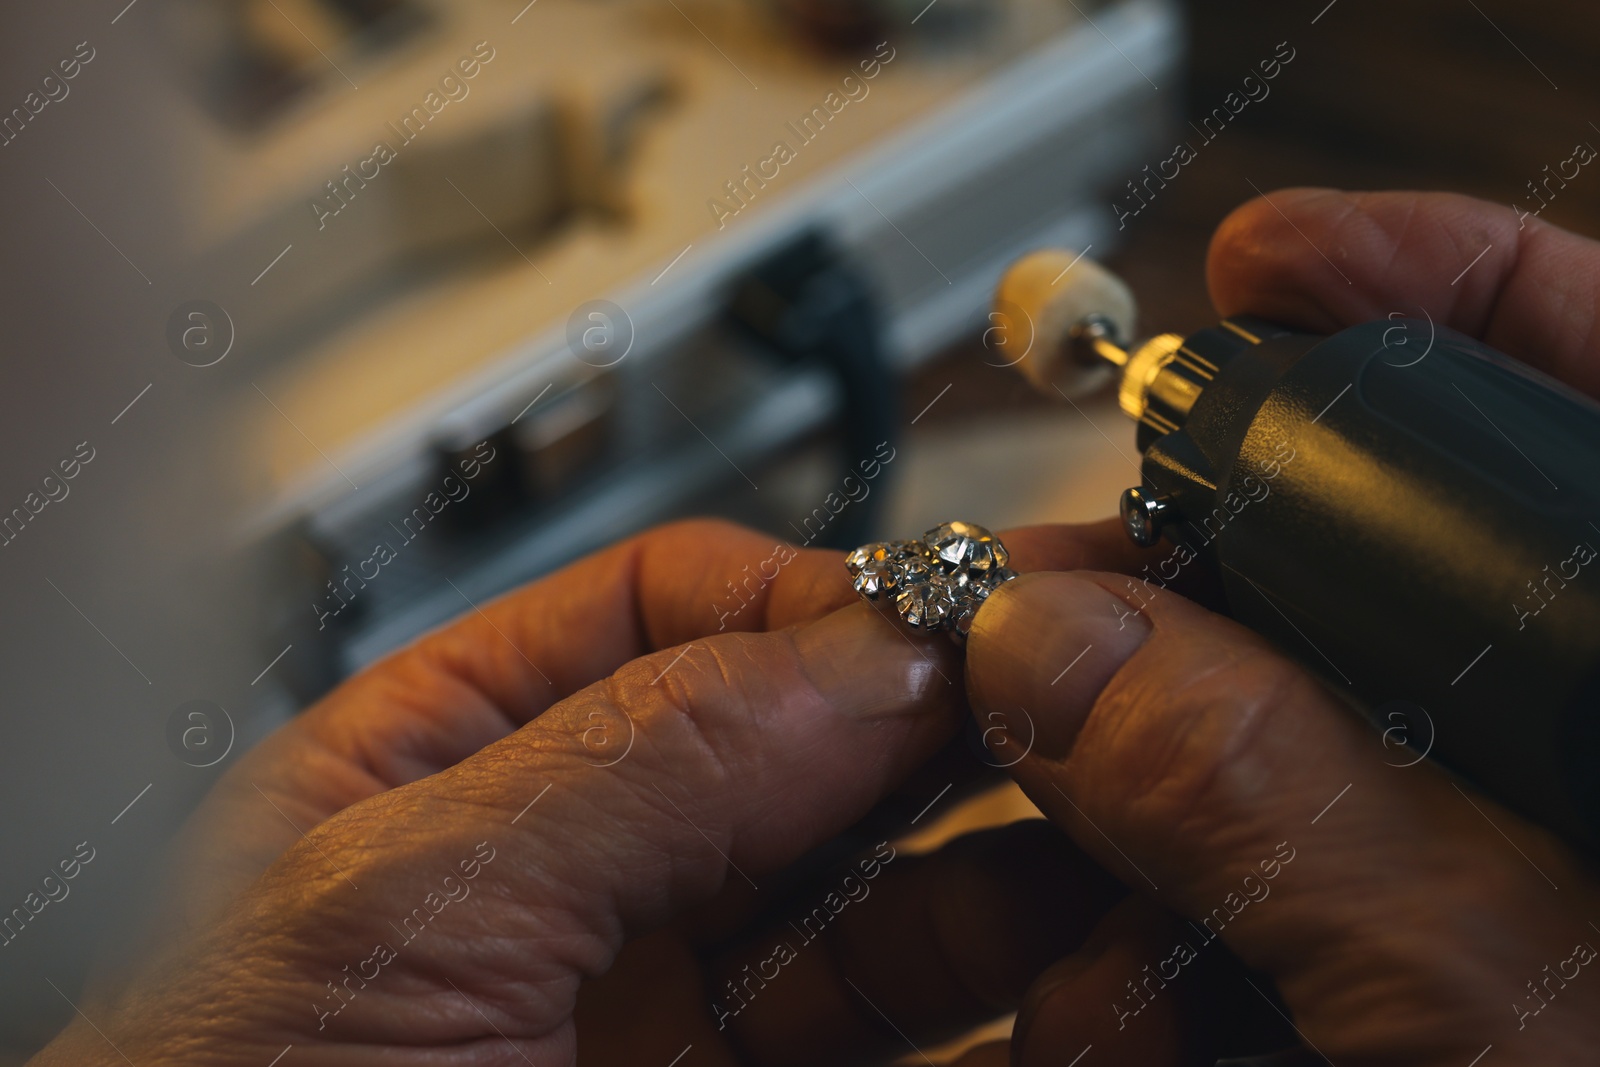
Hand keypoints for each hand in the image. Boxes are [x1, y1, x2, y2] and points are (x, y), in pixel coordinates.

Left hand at [31, 517, 1145, 1065]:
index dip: (826, 598)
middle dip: (955, 712)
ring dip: (1025, 850)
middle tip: (1099, 687)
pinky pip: (917, 1038)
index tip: (955, 621)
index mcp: (458, 769)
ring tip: (1136, 816)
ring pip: (893, 896)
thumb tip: (865, 650)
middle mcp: (582, 877)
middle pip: (812, 744)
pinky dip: (1023, 1001)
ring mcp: (675, 1010)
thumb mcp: (402, 913)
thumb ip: (635, 761)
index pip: (675, 611)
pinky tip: (1088, 970)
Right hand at [964, 189, 1599, 1065]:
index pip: (1585, 375)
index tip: (1265, 260)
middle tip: (1047, 680)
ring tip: (1108, 987)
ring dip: (1147, 859)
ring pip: (1281, 765)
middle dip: (1175, 646)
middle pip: (1362, 588)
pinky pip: (1275, 891)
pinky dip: (1180, 959)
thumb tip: (1062, 640)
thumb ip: (1282, 804)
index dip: (1432, 280)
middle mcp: (1568, 751)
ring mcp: (1501, 863)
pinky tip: (1142, 1026)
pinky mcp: (1431, 950)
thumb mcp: (1510, 1002)